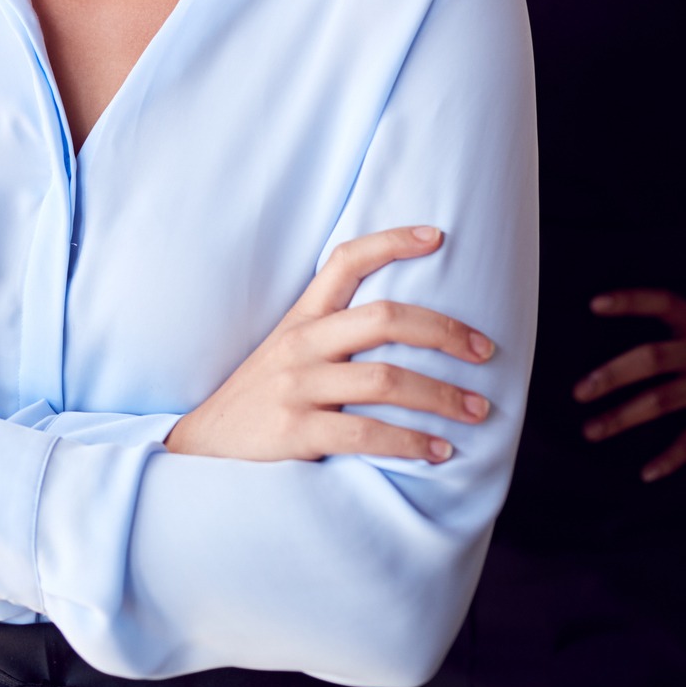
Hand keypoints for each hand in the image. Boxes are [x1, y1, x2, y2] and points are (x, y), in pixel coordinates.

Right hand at [166, 226, 495, 466]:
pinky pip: (366, 435)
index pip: (345, 260)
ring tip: (477, 410)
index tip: (438, 235)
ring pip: (384, 379)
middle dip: (443, 331)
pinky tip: (439, 451)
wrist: (200, 449)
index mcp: (301, 317)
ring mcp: (296, 387)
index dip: (392, 241)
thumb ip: (331, 336)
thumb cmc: (260, 400)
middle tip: (485, 350)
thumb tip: (405, 329)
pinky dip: (411, 442)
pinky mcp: (295, 432)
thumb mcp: (286, 352)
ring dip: (441, 395)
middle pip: (383, 318)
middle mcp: (300, 344)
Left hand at [575, 285, 685, 481]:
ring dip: (624, 418)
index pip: (660, 304)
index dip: (629, 301)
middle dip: (613, 375)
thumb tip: (657, 248)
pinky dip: (669, 459)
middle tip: (578, 389)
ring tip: (590, 430)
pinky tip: (643, 472)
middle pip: (652, 360)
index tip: (593, 303)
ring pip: (661, 403)